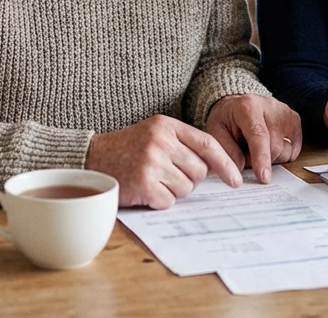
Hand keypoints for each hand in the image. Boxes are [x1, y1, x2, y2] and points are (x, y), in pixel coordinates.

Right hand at [85, 114, 241, 208]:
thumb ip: (183, 144)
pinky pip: (168, 201)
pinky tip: (144, 190)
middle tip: (166, 174)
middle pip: (199, 171)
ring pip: (185, 188)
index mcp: (166, 125)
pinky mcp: (143, 183)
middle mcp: (160, 141)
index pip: (208, 144)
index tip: (236, 180)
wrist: (91, 158)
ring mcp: (151, 162)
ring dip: (172, 190)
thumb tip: (217, 166)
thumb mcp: (155, 134)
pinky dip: (159, 200)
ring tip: (152, 179)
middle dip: (188, 178)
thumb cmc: (127, 148)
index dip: (226, 164)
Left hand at [205, 94, 302, 183]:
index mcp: (247, 106)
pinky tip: (269, 146)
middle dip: (261, 161)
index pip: (259, 134)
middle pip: (275, 146)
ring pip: (286, 150)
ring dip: (271, 158)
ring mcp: (285, 112)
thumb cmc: (226, 120)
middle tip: (246, 154)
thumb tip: (240, 172)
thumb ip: (227, 152)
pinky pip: (294, 149)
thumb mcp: (216, 134)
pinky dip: (282, 154)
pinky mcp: (294, 119)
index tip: (264, 178)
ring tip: (257, 148)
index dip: (262, 158)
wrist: (235, 106)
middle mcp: (270, 106)